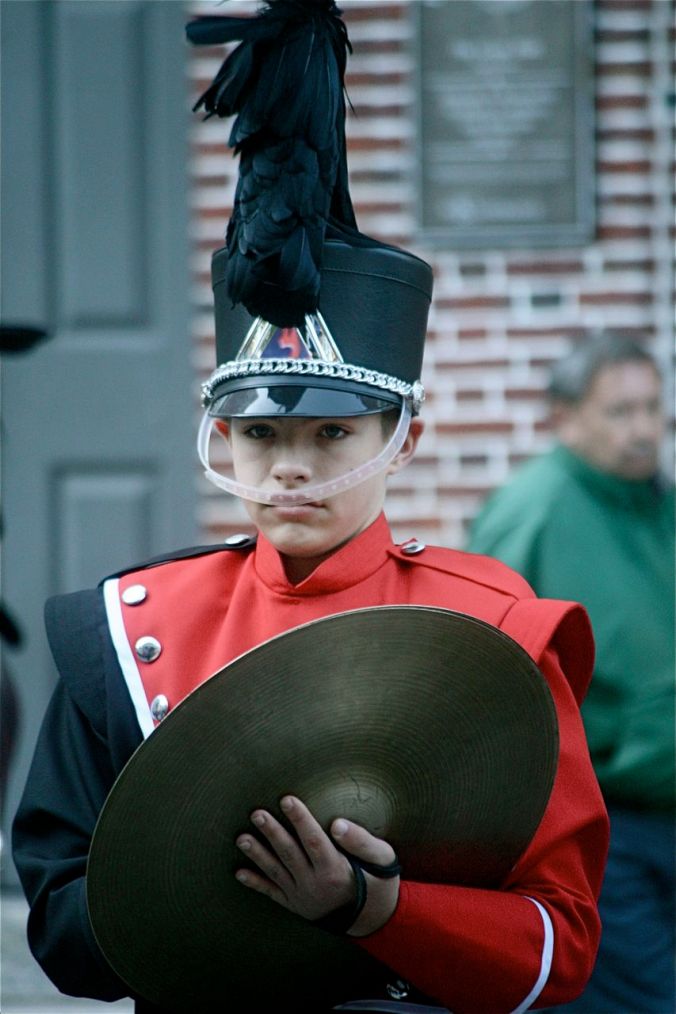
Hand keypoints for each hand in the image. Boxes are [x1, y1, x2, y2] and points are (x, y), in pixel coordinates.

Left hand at [234, 795, 398, 935]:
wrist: (374, 920)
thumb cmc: (378, 881)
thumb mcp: (382, 859)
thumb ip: (362, 841)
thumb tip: (337, 824)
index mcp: (336, 869)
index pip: (314, 840)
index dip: (300, 819)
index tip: (287, 799)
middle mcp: (315, 884)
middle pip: (290, 853)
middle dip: (272, 832)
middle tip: (256, 813)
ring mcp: (302, 896)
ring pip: (276, 872)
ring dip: (258, 855)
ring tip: (241, 838)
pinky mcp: (295, 905)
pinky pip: (273, 894)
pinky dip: (256, 884)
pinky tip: (239, 873)